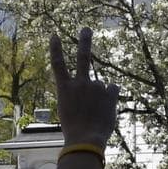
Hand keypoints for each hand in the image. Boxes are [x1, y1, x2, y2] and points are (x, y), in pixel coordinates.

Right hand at [51, 28, 118, 147]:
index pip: (57, 64)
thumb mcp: (68, 110)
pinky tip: (106, 109)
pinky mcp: (109, 93)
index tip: (54, 35)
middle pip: (82, 57)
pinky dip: (111, 98)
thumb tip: (100, 85)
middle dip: (84, 41)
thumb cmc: (74, 129)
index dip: (56, 49)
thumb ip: (79, 95)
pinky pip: (113, 90)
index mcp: (64, 88)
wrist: (86, 139)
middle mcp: (80, 84)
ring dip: (100, 97)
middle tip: (86, 29)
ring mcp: (95, 87)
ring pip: (101, 86)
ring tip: (96, 112)